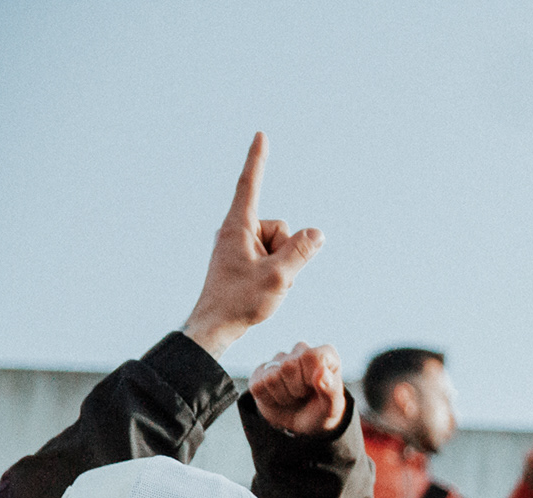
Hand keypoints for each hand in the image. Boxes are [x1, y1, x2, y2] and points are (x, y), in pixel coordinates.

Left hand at [182, 134, 323, 358]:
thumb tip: (317, 233)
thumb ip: (301, 252)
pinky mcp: (243, 260)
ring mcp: (240, 246)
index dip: (257, 160)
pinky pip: (273, 258)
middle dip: (287, 252)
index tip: (260, 135)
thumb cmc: (240, 301)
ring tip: (264, 286)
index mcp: (237, 226)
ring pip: (280, 246)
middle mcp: (237, 231)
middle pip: (281, 228)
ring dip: (282, 266)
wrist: (215, 326)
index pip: (250, 185)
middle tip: (270, 277)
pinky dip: (276, 272)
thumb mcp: (279, 276)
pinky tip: (261, 289)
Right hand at [250, 342, 344, 436]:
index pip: (311, 356)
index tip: (315, 388)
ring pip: (271, 377)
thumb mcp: (332, 408)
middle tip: (303, 395)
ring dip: (283, 396)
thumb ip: (331, 390)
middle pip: (288, 366)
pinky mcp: (261, 371)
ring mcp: (280, 359)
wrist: (303, 425)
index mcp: (325, 354)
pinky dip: (269, 399)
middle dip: (296, 390)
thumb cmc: (321, 411)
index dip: (310, 378)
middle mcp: (302, 350)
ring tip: (293, 397)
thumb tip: (321, 371)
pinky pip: (258, 386)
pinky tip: (280, 397)